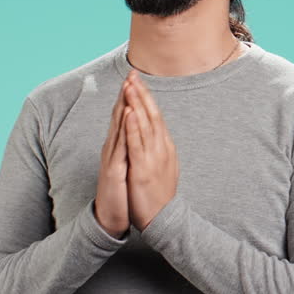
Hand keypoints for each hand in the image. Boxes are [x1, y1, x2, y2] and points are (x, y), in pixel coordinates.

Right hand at [94, 73, 132, 237]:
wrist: (110, 217)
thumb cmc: (119, 192)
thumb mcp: (124, 166)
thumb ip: (127, 149)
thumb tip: (132, 135)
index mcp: (118, 148)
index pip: (124, 118)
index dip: (129, 98)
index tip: (136, 79)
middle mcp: (112, 149)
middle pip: (119, 117)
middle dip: (125, 94)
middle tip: (132, 72)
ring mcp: (112, 158)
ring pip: (118, 127)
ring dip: (123, 105)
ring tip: (128, 85)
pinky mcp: (114, 169)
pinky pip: (120, 145)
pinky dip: (124, 128)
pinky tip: (127, 114)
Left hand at [123, 71, 179, 231]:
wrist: (164, 219)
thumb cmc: (160, 195)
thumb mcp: (164, 166)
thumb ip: (160, 148)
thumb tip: (157, 134)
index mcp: (165, 147)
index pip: (155, 116)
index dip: (146, 97)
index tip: (138, 81)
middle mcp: (161, 148)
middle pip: (151, 114)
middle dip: (141, 93)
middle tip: (133, 74)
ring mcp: (153, 158)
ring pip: (145, 125)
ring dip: (137, 104)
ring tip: (130, 85)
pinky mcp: (143, 169)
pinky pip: (137, 144)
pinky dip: (133, 127)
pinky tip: (128, 113)